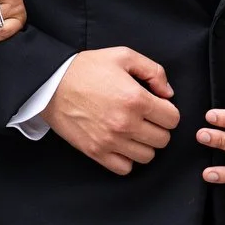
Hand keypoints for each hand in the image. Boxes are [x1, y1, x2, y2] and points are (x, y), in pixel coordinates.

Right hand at [42, 47, 177, 173]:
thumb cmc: (87, 69)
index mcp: (136, 99)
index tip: (157, 106)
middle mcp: (126, 124)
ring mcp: (111, 141)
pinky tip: (122, 143)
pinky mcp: (96, 152)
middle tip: (146, 118)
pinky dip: (127, 159)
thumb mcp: (123, 56)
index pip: (172, 119)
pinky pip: (125, 168)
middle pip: (163, 139)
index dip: (168, 111)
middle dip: (158, 127)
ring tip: (134, 130)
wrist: (51, 84)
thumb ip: (153, 71)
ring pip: (147, 156)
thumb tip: (168, 93)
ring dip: (145, 144)